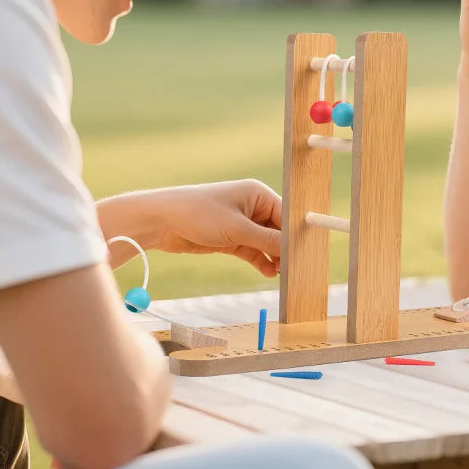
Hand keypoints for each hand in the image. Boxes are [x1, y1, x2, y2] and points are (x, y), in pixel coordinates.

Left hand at [98, 179, 281, 276]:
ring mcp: (241, 223)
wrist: (161, 221)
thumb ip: (266, 240)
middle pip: (277, 230)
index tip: (307, 253)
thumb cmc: (198, 214)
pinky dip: (259, 260)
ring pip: (265, 242)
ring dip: (273, 257)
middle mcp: (252, 206)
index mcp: (257, 194)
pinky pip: (251, 250)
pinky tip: (268, 272)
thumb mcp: (236, 229)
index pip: (286, 215)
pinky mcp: (229, 238)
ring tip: (283, 274)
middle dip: (285, 248)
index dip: (295, 234)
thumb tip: (291, 250)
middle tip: (297, 268)